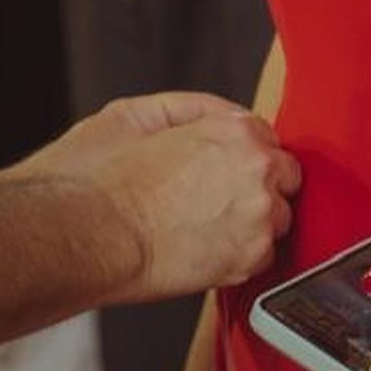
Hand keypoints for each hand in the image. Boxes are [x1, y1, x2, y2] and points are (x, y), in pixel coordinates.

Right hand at [76, 92, 300, 299]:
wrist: (86, 236)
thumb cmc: (101, 180)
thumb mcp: (137, 114)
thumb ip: (190, 108)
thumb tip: (217, 117)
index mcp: (234, 130)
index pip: (266, 136)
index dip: (241, 152)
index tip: (223, 167)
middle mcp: (257, 171)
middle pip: (283, 175)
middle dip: (257, 182)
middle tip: (216, 195)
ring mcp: (258, 218)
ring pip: (278, 216)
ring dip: (252, 218)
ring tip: (206, 223)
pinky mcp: (249, 261)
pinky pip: (264, 254)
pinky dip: (241, 251)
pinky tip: (206, 245)